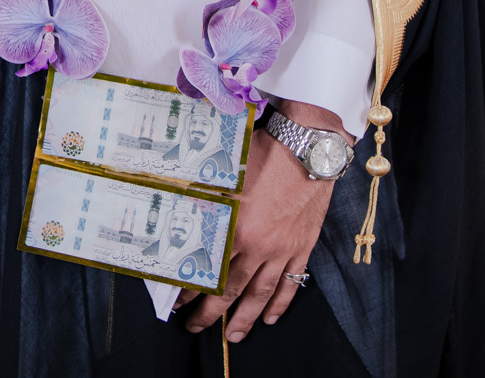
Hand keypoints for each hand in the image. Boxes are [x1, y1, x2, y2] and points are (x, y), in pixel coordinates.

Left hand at [180, 101, 344, 341]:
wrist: (307, 148)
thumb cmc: (263, 154)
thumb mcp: (226, 174)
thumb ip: (206, 199)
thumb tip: (182, 210)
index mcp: (235, 228)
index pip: (207, 267)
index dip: (190, 287)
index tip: (177, 301)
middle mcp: (258, 246)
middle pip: (231, 288)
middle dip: (210, 312)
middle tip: (195, 328)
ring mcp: (282, 249)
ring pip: (260, 293)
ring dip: (245, 318)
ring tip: (232, 336)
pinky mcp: (302, 247)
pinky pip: (291, 283)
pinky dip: (281, 303)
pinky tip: (271, 317)